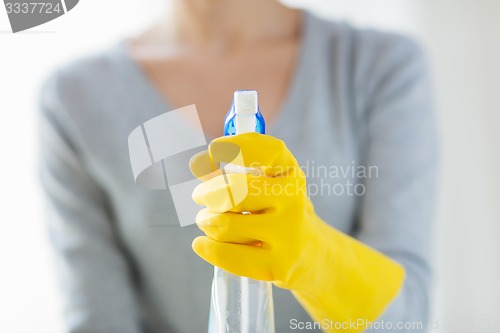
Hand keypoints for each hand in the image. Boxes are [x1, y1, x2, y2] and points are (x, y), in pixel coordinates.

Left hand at [190, 133, 404, 331]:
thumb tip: (198, 164)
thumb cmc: (278, 211)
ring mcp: (288, 234)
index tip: (214, 150)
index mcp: (291, 174)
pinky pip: (228, 254)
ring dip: (206, 221)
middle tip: (200, 196)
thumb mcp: (268, 182)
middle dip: (206, 192)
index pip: (267, 150)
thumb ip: (232, 168)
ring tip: (207, 221)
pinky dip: (207, 248)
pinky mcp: (279, 265)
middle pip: (235, 190)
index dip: (236, 146)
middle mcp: (293, 200)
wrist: (310, 253)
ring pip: (225, 224)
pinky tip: (201, 243)